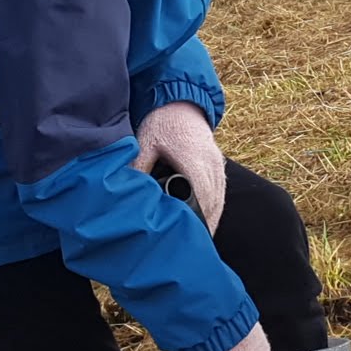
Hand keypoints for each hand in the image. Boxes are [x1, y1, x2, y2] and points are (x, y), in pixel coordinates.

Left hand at [133, 103, 224, 230]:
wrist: (181, 102)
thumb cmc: (162, 123)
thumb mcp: (145, 143)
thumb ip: (139, 167)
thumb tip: (130, 192)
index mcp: (192, 158)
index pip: (200, 193)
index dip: (198, 216)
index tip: (193, 235)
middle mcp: (210, 163)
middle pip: (213, 201)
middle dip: (206, 224)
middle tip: (196, 248)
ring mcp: (217, 164)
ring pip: (219, 198)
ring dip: (212, 219)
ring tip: (203, 241)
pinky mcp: (218, 164)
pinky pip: (221, 192)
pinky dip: (215, 209)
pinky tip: (208, 223)